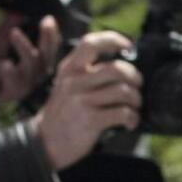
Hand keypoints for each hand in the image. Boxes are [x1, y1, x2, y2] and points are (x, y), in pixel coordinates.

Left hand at [0, 16, 62, 108]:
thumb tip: (19, 10)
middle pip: (48, 54)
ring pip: (32, 62)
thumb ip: (8, 27)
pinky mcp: (14, 91)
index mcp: (36, 63)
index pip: (51, 46)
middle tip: (47, 21)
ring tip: (13, 33)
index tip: (48, 18)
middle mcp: (36, 74)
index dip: (52, 33)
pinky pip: (10, 72)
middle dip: (49, 37)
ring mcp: (27, 84)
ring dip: (23, 45)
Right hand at [32, 31, 141, 171]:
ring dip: (136, 100)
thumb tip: (119, 61)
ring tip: (133, 106)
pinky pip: (123, 113)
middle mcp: (75, 81)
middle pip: (117, 68)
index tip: (128, 46)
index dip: (114, 40)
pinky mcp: (90, 120)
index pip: (91, 43)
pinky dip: (133, 118)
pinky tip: (130, 122)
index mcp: (69, 68)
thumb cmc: (62, 113)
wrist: (45, 142)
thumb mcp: (65, 84)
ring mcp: (82, 100)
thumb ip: (84, 70)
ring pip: (124, 91)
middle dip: (135, 77)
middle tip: (136, 86)